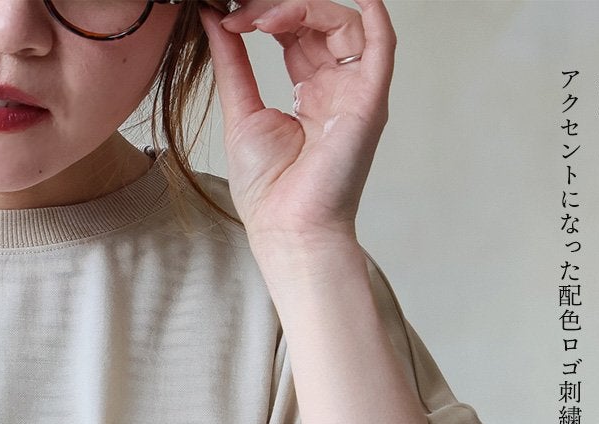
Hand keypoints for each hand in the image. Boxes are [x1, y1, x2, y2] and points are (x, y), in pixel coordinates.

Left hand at [198, 0, 395, 266]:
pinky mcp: (368, 102)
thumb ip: (234, 62)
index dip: (266, 15)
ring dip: (304, 8)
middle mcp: (336, 91)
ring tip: (263, 19)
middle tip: (243, 13)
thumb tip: (216, 19)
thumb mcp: (242, 112)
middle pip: (319, 23)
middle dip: (280, 8)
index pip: (296, 33)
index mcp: (308, 95)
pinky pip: (381, 47)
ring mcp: (354, 95)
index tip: (229, 17)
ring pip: (344, 25)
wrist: (287, 228)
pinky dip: (373, 16)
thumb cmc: (269, 190)